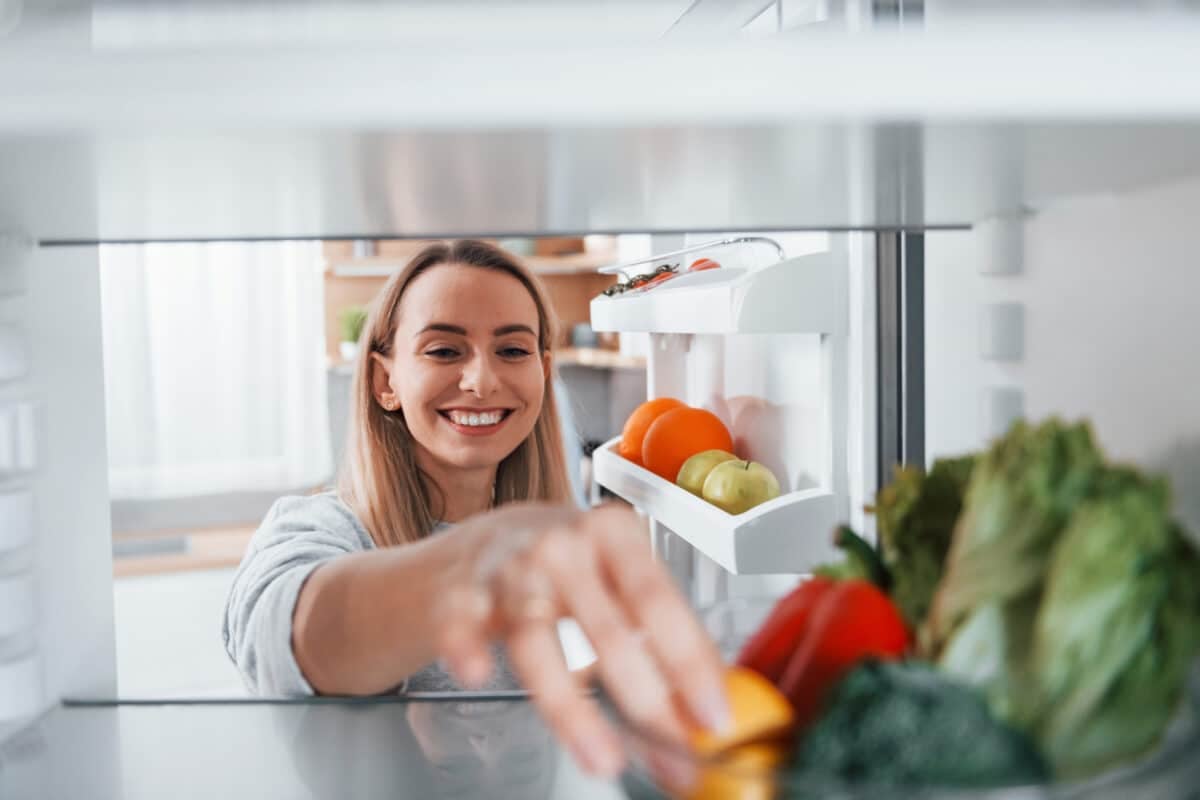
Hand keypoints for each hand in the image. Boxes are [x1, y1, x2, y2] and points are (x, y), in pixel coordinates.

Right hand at [431, 502, 728, 777]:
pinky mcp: (459, 596)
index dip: (689, 662)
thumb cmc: (563, 565)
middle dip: (646, 702)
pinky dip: (468, 648)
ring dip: (572, 709)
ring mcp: (507, 570)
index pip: (658, 601)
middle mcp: (561, 545)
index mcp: (612, 533)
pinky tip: (478, 671)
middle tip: (673, 754)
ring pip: (539, 641)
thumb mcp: (617, 578)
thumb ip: (658, 636)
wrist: (482, 544)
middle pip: (607, 629)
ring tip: (603, 757)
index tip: (711, 713)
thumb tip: (706, 709)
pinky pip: (461, 627)